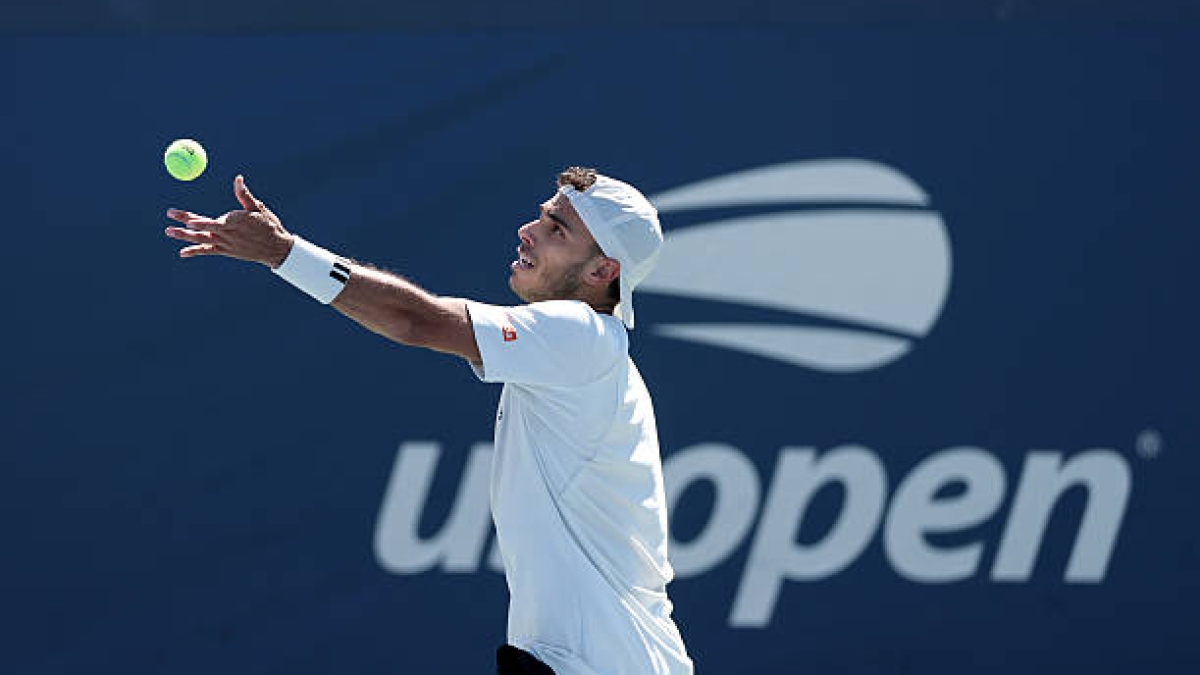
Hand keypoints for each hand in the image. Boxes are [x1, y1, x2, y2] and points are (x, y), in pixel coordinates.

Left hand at [165, 175, 293, 267]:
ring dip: (184, 236)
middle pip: (203, 229)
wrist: (275, 249)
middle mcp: (229, 235)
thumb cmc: (268, 226)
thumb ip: (245, 195)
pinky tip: (182, 252)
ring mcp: (226, 244)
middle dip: (185, 222)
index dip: (201, 223)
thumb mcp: (259, 209)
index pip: (215, 223)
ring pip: (202, 240)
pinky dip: (195, 252)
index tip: (189, 220)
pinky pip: (208, 252)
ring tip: (168, 231)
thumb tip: (238, 179)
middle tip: (170, 214)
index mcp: (237, 222)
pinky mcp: (226, 251)